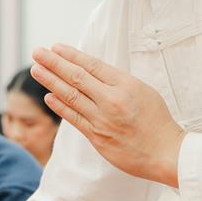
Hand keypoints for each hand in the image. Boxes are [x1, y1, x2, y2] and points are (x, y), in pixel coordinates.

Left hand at [30, 44, 185, 186]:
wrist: (165, 153)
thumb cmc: (157, 121)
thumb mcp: (144, 91)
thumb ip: (119, 82)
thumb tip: (94, 72)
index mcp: (126, 85)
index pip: (92, 65)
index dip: (72, 55)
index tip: (56, 47)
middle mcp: (112, 100)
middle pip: (77, 77)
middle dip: (54, 63)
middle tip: (38, 52)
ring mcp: (102, 119)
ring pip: (71, 96)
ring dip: (50, 81)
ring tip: (36, 69)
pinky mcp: (97, 137)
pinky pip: (73, 118)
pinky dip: (59, 106)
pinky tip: (48, 96)